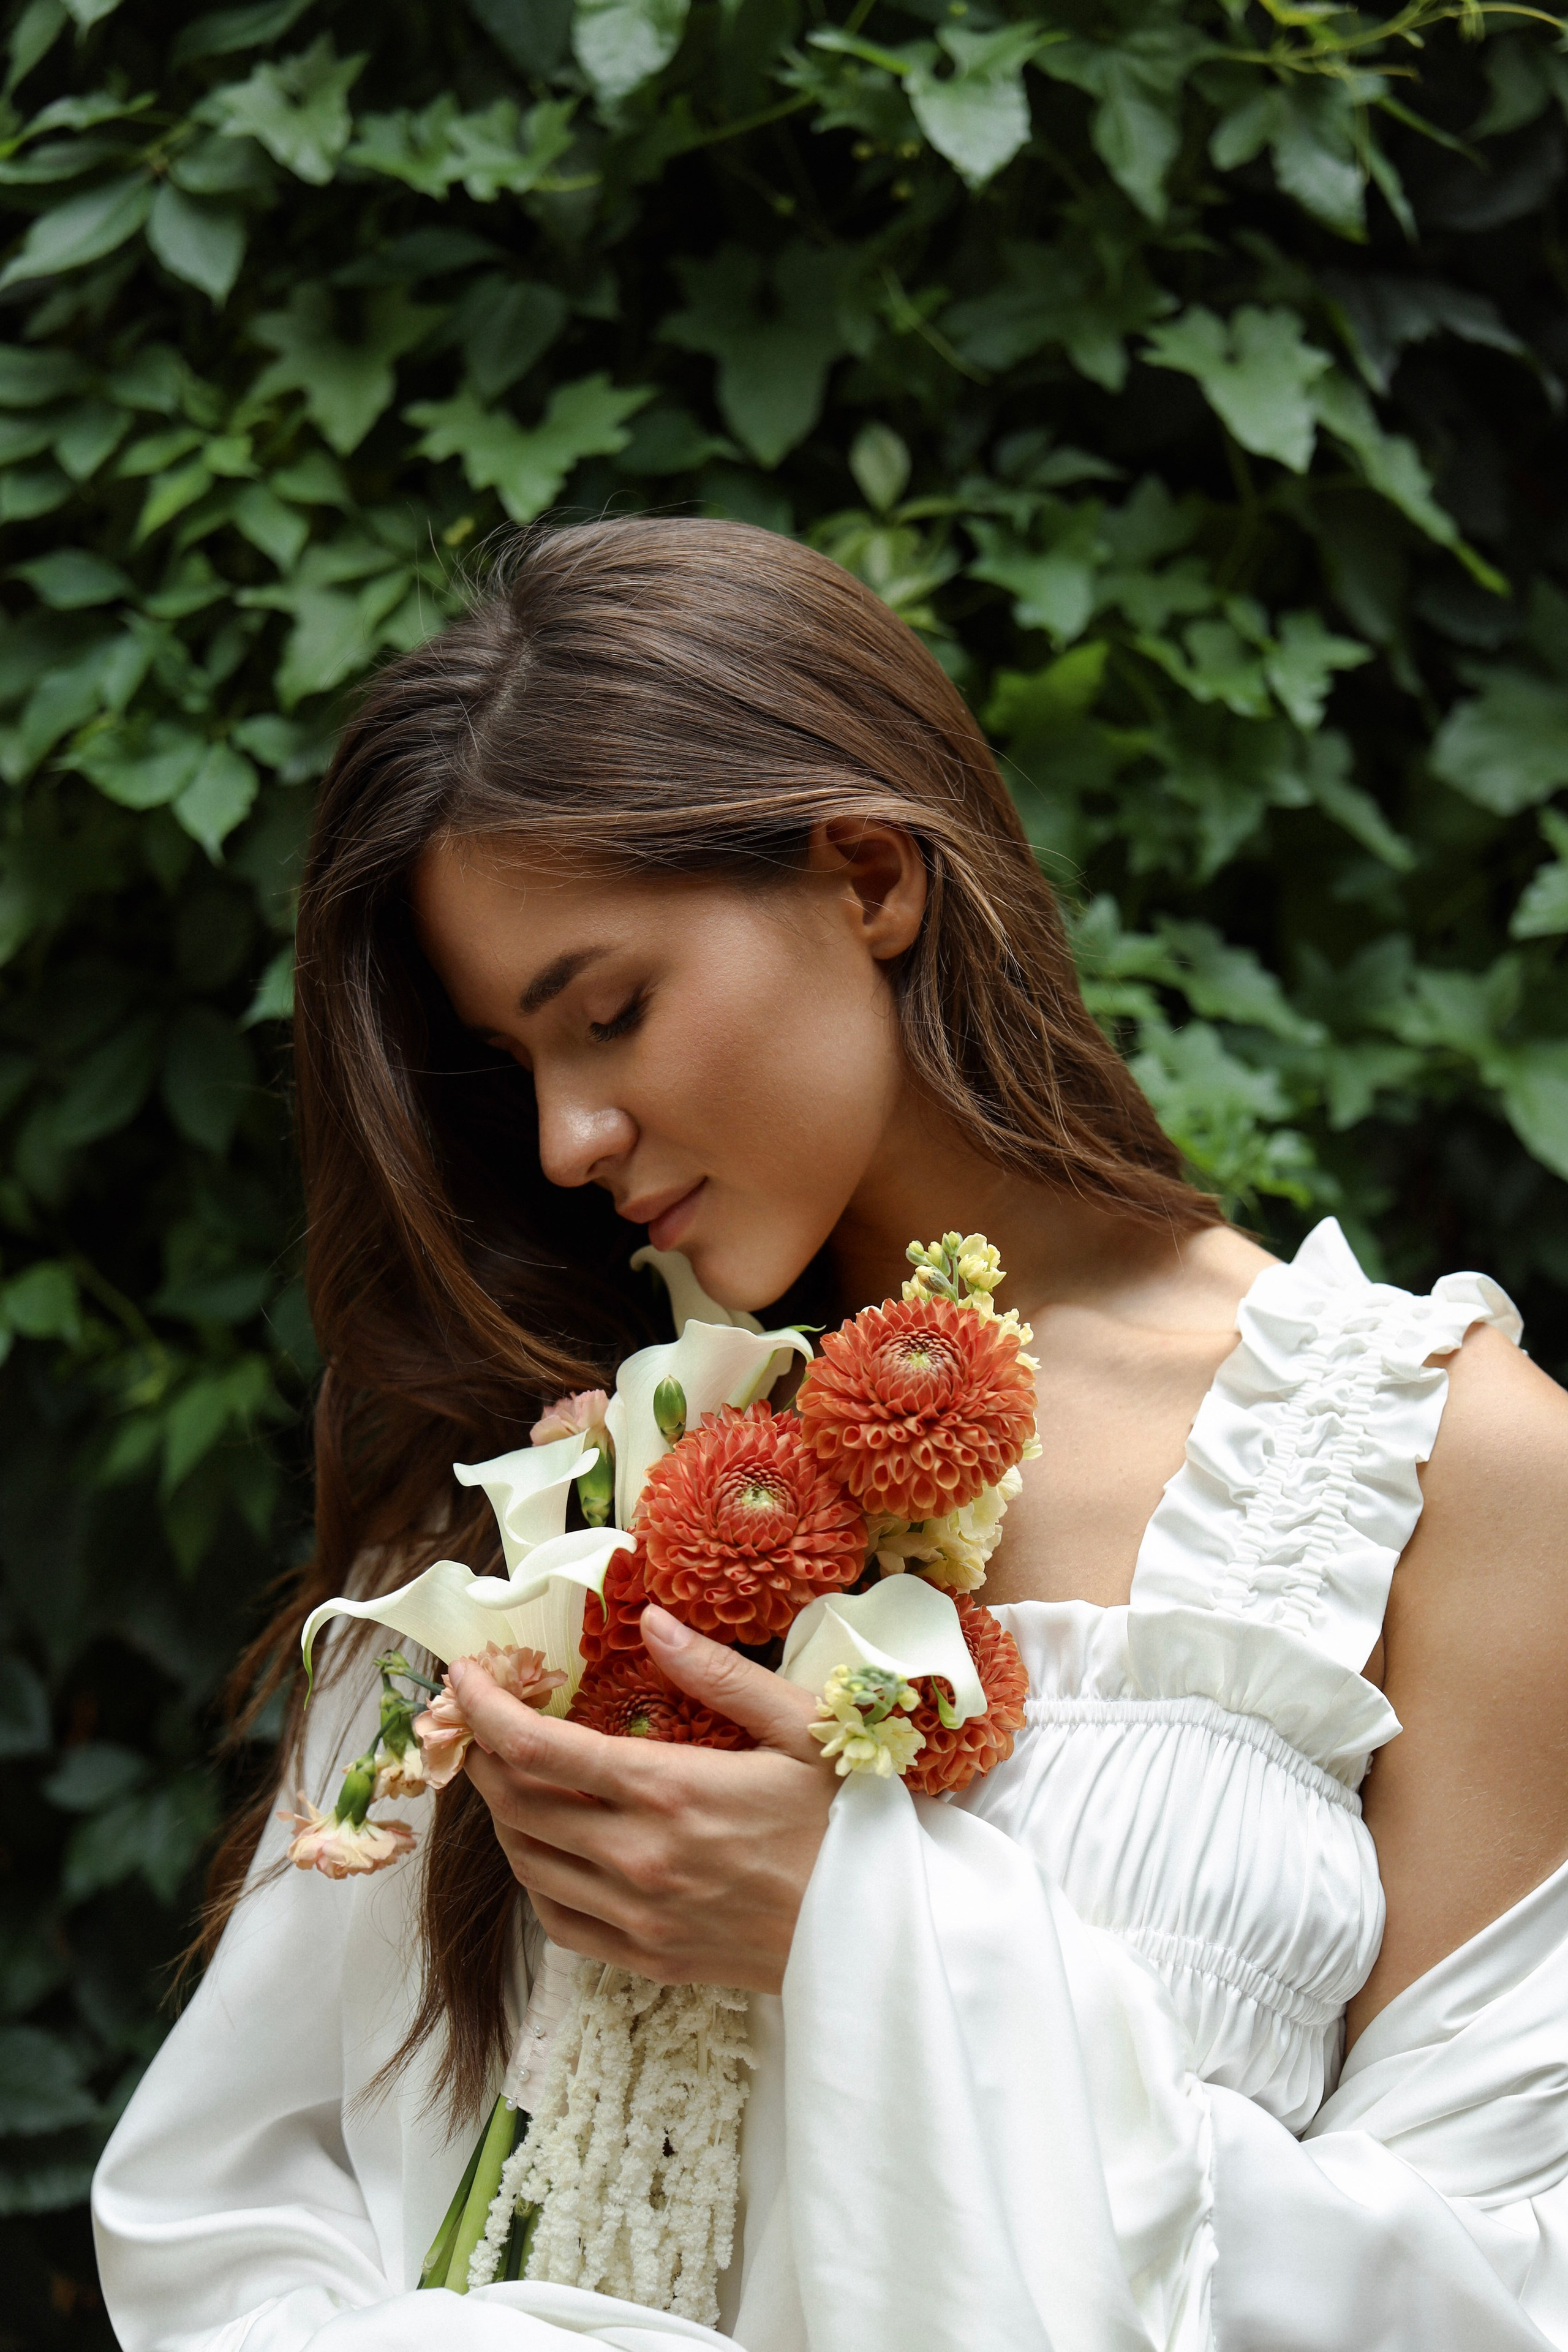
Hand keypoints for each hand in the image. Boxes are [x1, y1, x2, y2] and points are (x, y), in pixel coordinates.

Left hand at [453, 1606, 832, 1992]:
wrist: (878, 1932)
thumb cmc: (845, 1818)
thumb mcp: (799, 1726)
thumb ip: (719, 1672)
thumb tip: (652, 1620)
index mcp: (670, 1789)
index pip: (538, 1749)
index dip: (486, 1709)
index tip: (464, 1677)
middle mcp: (638, 1857)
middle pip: (518, 1805)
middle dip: (484, 1756)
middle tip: (479, 1721)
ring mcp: (638, 1916)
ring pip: (528, 1864)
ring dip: (504, 1815)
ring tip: (509, 1776)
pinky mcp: (648, 1957)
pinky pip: (558, 1921)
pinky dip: (535, 1878)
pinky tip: (548, 1848)